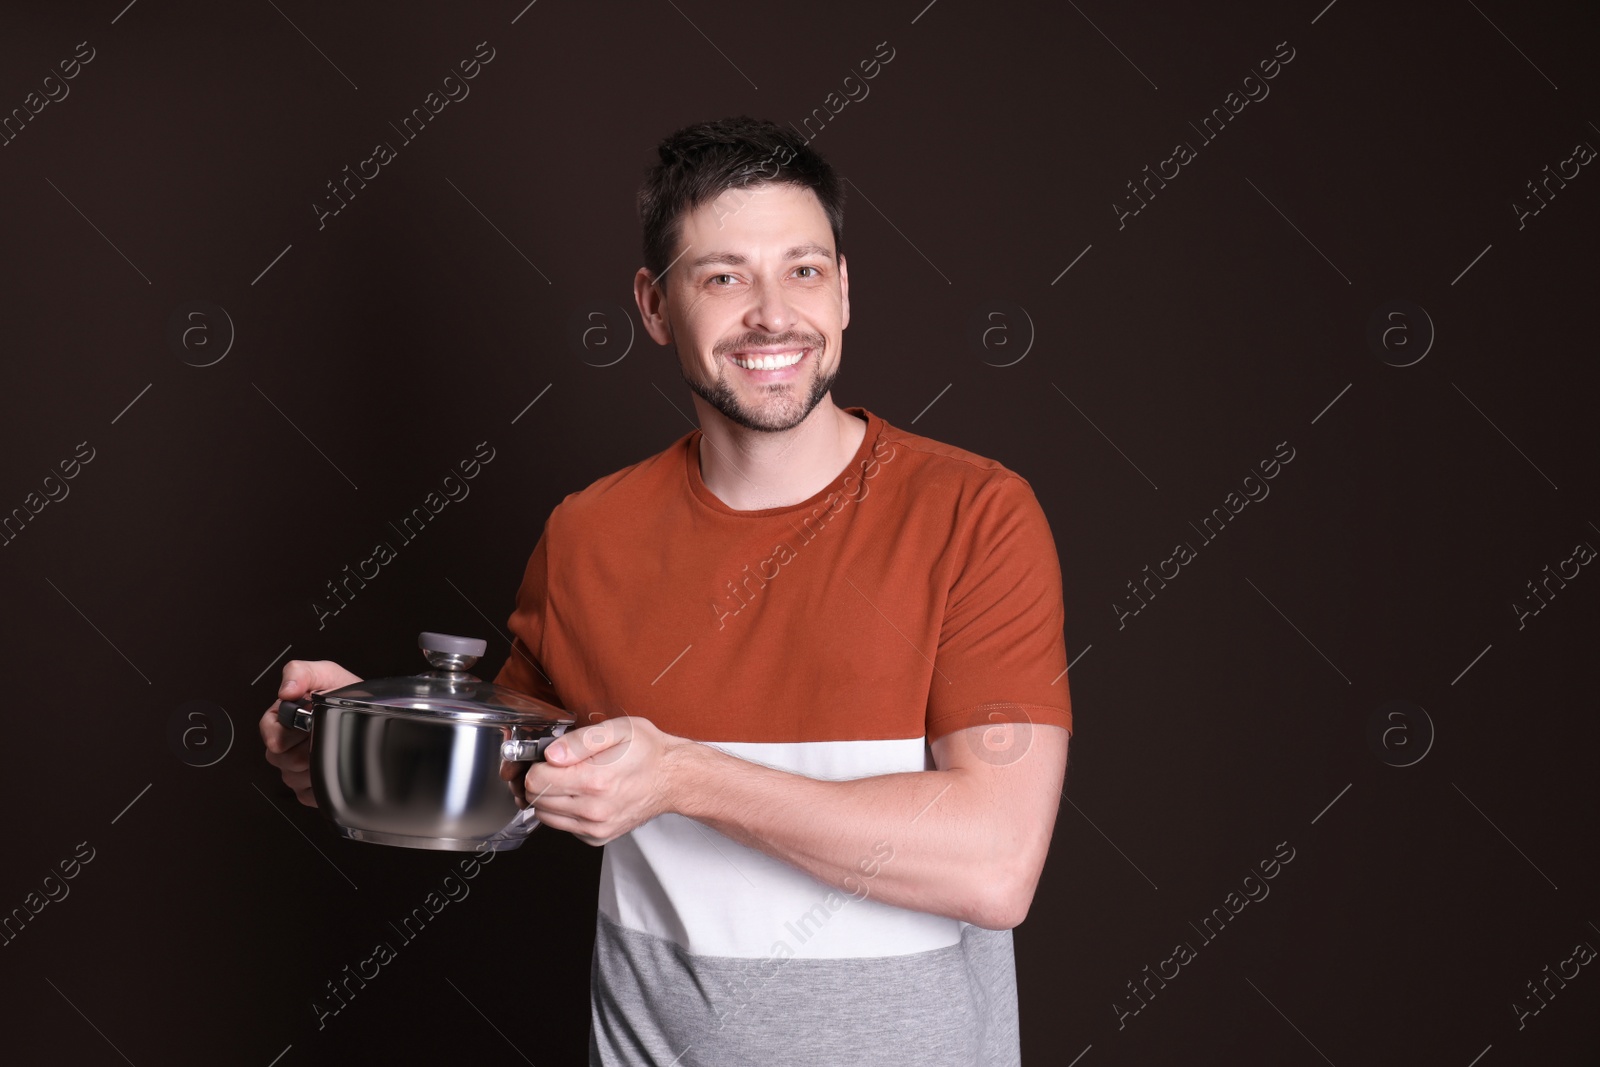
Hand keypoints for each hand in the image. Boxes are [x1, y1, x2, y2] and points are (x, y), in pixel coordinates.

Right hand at [259, 659, 361, 806]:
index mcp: (282, 718)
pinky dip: (322, 784)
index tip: (309, 722)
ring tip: (333, 747)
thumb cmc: (347, 694)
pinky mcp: (309, 788)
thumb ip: (301, 672)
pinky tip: (334, 766)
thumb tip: (285, 690)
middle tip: (326, 734)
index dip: (288, 731)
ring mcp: (296, 768)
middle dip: (305, 748)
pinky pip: (307, 795)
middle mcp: (286, 744)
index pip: (269, 734)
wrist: (372, 714)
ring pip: (292, 778)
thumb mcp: (326, 673)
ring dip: (315, 765)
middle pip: (279, 759)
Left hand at [521, 716, 685, 845]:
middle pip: (537, 800)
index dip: (537, 765)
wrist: (673, 779)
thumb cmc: (647, 752)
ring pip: (545, 816)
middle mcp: (593, 809)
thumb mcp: (618, 729)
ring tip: (569, 781)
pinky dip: (564, 812)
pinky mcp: (598, 837)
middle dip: (540, 781)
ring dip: (549, 798)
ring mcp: (595, 827)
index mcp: (594, 780)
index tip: (548, 759)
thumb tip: (551, 754)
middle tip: (558, 767)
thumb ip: (580, 740)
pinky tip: (581, 796)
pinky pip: (564, 827)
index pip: (536, 781)